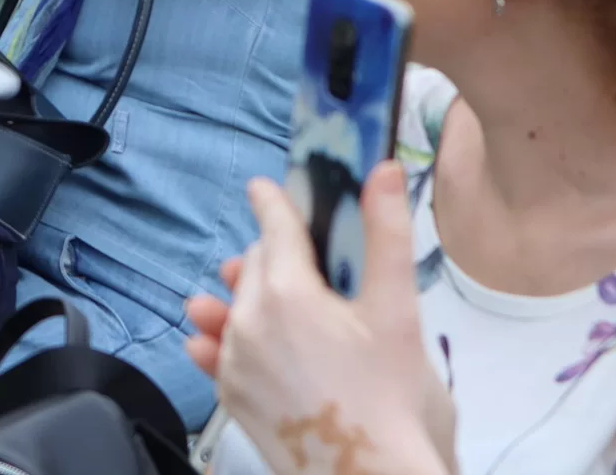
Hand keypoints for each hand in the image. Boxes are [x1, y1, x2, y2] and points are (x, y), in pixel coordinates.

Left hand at [185, 166, 457, 474]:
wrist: (364, 474)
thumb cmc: (389, 398)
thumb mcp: (397, 311)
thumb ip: (387, 234)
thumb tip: (384, 169)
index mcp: (287, 289)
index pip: (274, 226)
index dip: (274, 202)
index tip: (266, 188)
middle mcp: (248, 319)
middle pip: (256, 265)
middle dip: (275, 254)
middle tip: (300, 257)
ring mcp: (233, 358)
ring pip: (235, 306)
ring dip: (248, 295)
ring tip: (261, 292)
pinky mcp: (229, 393)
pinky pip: (217, 351)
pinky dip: (224, 338)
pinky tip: (228, 338)